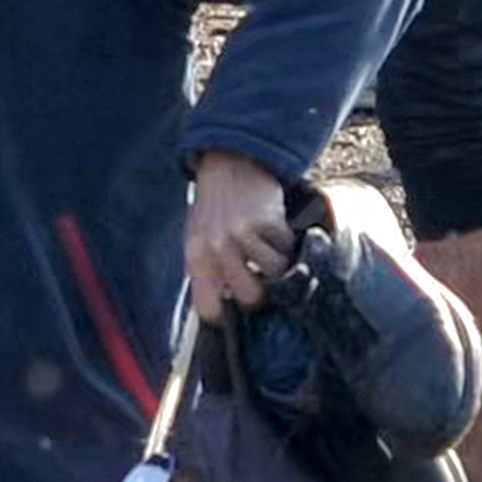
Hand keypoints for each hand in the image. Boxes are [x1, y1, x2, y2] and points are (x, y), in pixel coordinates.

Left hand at [184, 150, 294, 317]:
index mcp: (195, 258)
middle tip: (261, 279)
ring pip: (275, 273)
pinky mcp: (267, 222)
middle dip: (261, 292)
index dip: (225, 318)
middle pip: (251, 297)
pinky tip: (274, 228)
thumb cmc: (213, 208)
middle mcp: (216, 249)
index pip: (208, 308)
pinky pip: (286, 248)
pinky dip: (286, 242)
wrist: (229, 164)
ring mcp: (242, 235)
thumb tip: (226, 307)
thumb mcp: (199, 239)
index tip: (234, 316)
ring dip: (277, 263)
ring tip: (267, 248)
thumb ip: (208, 272)